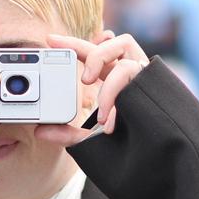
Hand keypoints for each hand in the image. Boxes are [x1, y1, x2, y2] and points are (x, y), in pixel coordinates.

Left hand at [34, 30, 149, 146]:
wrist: (158, 157)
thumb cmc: (129, 146)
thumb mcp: (91, 139)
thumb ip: (68, 134)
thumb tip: (39, 131)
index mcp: (115, 79)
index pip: (93, 55)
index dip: (73, 44)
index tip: (50, 40)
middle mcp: (129, 71)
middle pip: (108, 43)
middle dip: (88, 48)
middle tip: (77, 74)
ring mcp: (142, 72)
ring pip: (123, 44)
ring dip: (101, 61)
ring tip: (88, 86)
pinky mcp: (151, 78)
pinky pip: (129, 69)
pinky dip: (112, 89)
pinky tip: (105, 117)